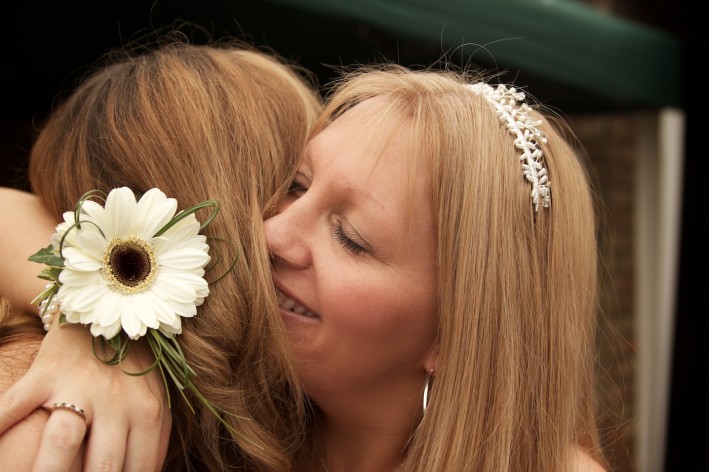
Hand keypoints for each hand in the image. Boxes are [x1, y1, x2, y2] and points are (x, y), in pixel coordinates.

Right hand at [0, 321, 171, 470]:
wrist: (110, 312)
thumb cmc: (132, 369)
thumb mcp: (155, 400)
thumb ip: (154, 441)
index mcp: (149, 413)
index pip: (138, 470)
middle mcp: (117, 402)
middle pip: (103, 465)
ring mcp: (79, 386)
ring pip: (64, 438)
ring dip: (49, 470)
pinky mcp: (45, 373)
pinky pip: (15, 404)